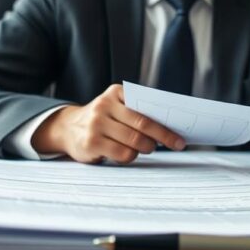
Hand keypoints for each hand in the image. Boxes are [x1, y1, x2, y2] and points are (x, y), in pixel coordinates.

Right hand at [31, 84, 185, 163]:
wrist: (68, 128)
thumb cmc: (103, 119)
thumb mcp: (117, 107)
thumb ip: (138, 111)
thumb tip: (171, 126)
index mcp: (116, 92)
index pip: (146, 107)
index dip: (166, 122)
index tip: (181, 134)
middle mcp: (104, 105)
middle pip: (142, 124)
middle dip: (163, 137)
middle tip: (177, 144)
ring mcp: (96, 124)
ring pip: (133, 141)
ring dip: (146, 148)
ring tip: (147, 148)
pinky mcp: (91, 143)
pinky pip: (122, 153)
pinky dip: (131, 156)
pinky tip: (128, 153)